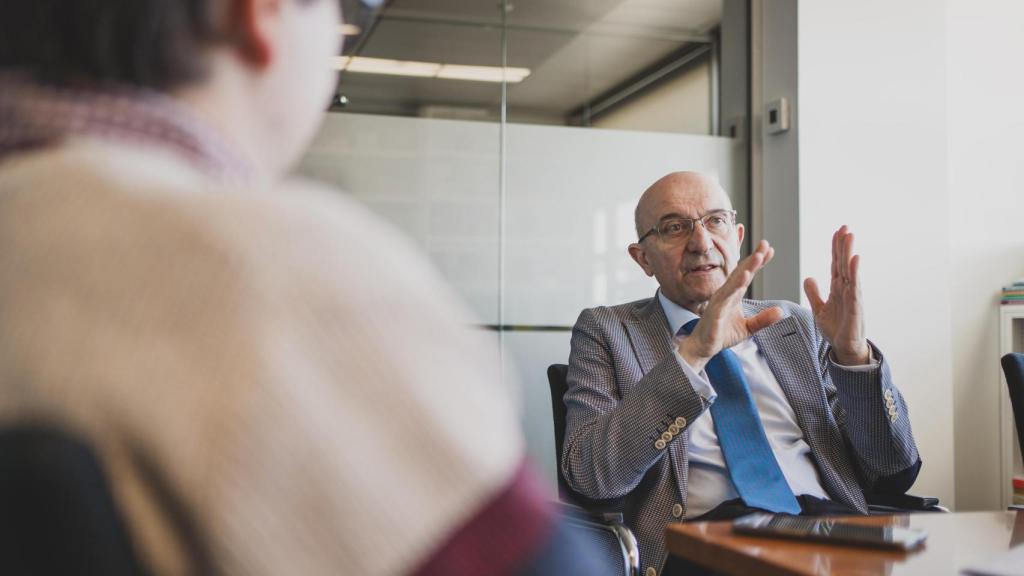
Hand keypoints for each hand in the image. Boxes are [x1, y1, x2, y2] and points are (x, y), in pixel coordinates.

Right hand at [678, 240, 783, 370]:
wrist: (704, 347)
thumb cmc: (722, 334)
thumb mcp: (748, 328)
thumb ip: (763, 319)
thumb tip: (780, 311)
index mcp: (734, 294)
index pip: (748, 274)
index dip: (758, 262)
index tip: (770, 250)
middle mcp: (726, 293)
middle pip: (741, 271)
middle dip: (754, 258)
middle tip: (765, 244)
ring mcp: (720, 300)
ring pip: (734, 280)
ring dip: (746, 267)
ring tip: (758, 256)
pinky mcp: (715, 310)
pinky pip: (726, 295)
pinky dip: (735, 285)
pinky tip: (744, 276)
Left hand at [803, 225, 869, 364]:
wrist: (844, 349)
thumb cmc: (835, 329)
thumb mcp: (819, 309)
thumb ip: (814, 293)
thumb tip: (809, 277)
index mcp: (837, 288)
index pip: (835, 264)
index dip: (835, 249)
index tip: (837, 232)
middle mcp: (846, 289)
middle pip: (843, 263)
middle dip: (843, 245)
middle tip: (844, 226)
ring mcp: (852, 296)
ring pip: (850, 270)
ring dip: (849, 253)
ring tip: (850, 235)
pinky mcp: (855, 306)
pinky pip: (854, 286)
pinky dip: (854, 272)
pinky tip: (855, 259)